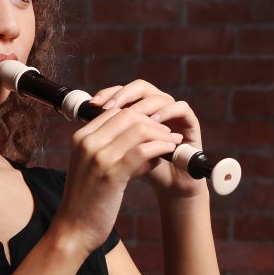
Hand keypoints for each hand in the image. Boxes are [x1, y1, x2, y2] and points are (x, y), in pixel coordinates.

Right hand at [52, 102, 184, 253]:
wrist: (74, 229)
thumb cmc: (87, 202)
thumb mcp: (95, 169)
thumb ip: (116, 152)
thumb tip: (148, 144)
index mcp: (81, 138)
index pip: (114, 112)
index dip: (139, 116)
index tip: (155, 125)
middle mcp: (87, 143)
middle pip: (127, 116)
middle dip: (153, 121)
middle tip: (169, 132)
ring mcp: (98, 157)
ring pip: (137, 129)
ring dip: (160, 133)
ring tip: (174, 141)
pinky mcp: (111, 173)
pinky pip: (142, 151)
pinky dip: (159, 147)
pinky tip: (169, 151)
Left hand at [89, 80, 205, 198]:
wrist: (167, 187)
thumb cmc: (139, 169)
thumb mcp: (117, 152)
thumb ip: (108, 134)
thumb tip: (83, 116)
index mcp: (137, 110)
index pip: (122, 91)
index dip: (108, 93)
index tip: (93, 103)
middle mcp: (155, 108)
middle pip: (140, 87)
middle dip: (124, 95)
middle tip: (110, 106)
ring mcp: (173, 113)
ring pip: (158, 96)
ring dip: (143, 104)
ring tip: (131, 116)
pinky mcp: (190, 123)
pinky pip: (181, 108)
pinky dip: (168, 111)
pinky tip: (154, 121)